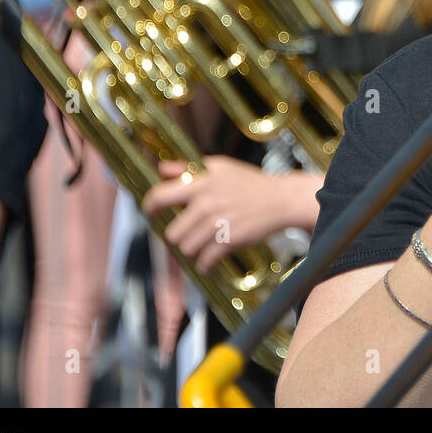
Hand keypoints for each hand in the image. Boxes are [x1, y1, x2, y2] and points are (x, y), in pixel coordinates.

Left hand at [142, 156, 323, 273]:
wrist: (281, 200)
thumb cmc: (250, 183)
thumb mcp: (220, 167)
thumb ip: (188, 168)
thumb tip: (162, 168)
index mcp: (201, 183)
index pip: (160, 196)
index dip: (149, 207)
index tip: (151, 213)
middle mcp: (206, 204)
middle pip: (173, 233)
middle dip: (179, 236)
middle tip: (188, 233)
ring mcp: (217, 224)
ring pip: (187, 249)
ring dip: (193, 250)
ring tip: (203, 244)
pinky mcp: (229, 241)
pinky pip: (205, 261)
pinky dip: (205, 265)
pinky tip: (209, 260)